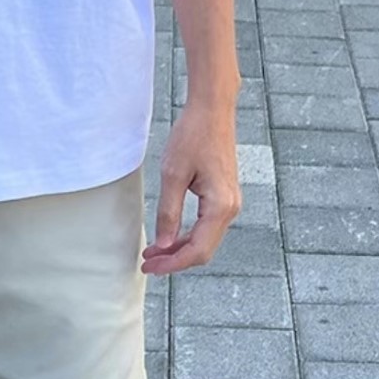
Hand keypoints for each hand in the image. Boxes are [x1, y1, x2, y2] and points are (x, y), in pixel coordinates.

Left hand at [142, 100, 240, 275]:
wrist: (212, 111)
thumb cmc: (193, 136)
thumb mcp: (173, 174)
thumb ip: (169, 212)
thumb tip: (163, 244)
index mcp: (220, 206)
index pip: (197, 250)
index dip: (172, 263)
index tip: (149, 267)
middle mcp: (231, 208)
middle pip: (204, 250)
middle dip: (175, 260)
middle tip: (147, 264)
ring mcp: (230, 203)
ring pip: (206, 240)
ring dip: (180, 249)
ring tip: (153, 252)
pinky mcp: (224, 196)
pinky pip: (207, 226)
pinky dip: (188, 235)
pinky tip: (169, 236)